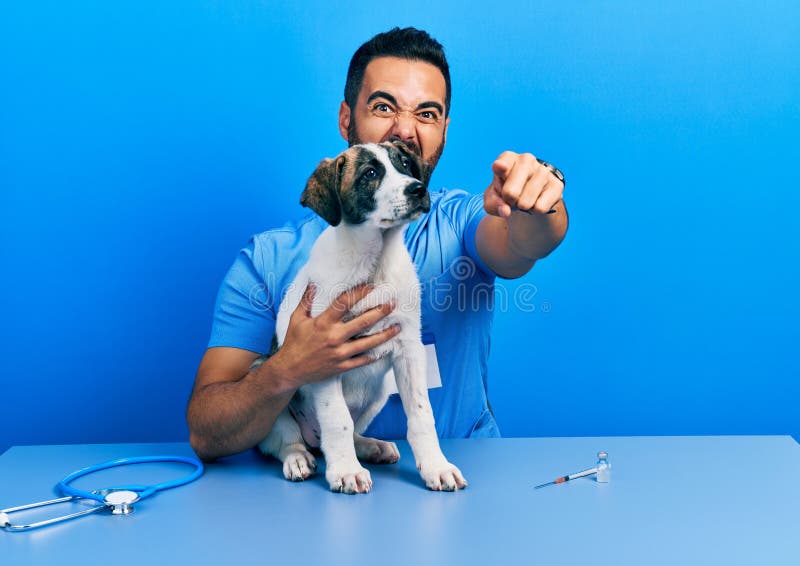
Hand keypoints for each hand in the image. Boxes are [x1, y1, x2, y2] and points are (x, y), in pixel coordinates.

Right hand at [270, 283, 399, 387]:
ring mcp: (340, 353)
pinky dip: (376, 355)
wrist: (289, 371)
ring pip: (368, 342)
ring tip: (397, 326)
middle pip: (363, 321)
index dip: (360, 293)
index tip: (372, 287)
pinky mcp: (342, 366)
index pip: (344, 303)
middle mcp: (334, 337)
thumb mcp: (296, 318)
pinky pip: (363, 360)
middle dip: (380, 311)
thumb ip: (307, 300)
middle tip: (393, 303)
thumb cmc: (293, 342)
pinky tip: (386, 349)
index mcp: (323, 323)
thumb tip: (313, 282)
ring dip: (385, 334)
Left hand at [483, 151, 563, 217]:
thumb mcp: (493, 199)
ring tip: (523, 200)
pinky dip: (535, 211)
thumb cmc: (506, 193)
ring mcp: (543, 170)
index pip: (502, 164)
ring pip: (525, 202)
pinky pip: (540, 207)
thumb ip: (493, 204)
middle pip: (511, 192)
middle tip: (510, 198)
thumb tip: (506, 211)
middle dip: (508, 203)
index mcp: (508, 158)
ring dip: (522, 207)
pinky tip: (536, 201)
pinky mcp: (556, 184)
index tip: (499, 167)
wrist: (528, 195)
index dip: (500, 168)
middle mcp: (526, 160)